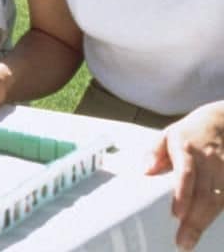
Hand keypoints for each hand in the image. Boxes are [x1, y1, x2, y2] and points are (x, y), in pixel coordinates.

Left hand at [146, 101, 223, 249]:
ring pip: (218, 201)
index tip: (176, 214)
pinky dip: (218, 215)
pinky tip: (207, 228)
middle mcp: (208, 161)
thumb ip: (154, 152)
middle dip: (193, 220)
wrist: (222, 122)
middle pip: (203, 194)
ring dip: (205, 222)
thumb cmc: (190, 133)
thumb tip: (145, 170)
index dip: (183, 195)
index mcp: (186, 148)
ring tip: (190, 241)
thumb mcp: (167, 134)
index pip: (186, 173)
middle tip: (182, 242)